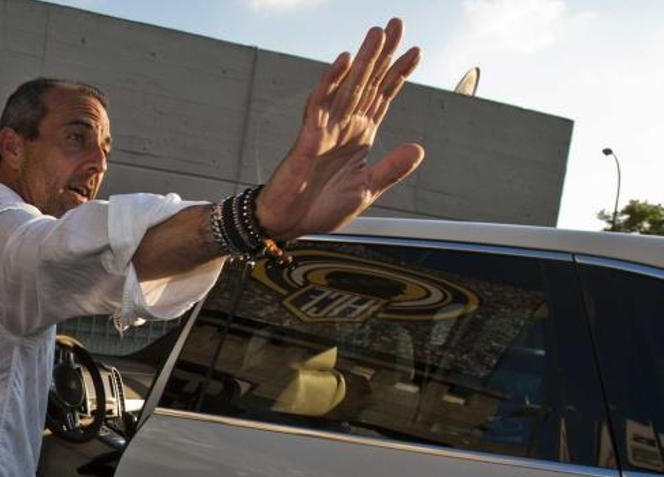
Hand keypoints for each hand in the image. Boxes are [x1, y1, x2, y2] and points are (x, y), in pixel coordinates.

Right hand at [256, 18, 423, 239]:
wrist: (288, 223)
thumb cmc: (320, 207)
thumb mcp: (365, 191)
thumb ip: (391, 170)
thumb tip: (419, 149)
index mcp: (360, 137)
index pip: (383, 97)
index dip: (398, 74)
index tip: (416, 51)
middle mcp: (344, 127)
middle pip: (368, 83)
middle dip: (383, 54)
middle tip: (397, 24)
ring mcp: (326, 129)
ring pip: (348, 87)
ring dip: (362, 60)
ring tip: (377, 34)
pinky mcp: (308, 137)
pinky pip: (320, 104)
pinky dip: (331, 82)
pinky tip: (344, 62)